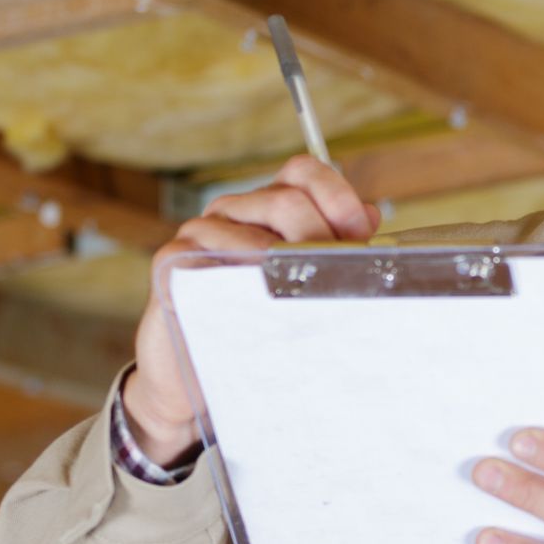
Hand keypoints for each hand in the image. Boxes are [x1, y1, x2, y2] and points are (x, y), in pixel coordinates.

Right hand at [124, 154, 379, 464]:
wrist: (194, 371)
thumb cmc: (256, 323)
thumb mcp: (300, 283)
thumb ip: (333, 246)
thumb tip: (370, 215)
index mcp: (266, 205)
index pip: (303, 172)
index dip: (336, 196)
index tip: (360, 235)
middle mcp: (232, 210)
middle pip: (286, 202)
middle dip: (323, 241)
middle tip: (341, 280)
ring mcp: (199, 232)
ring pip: (255, 237)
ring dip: (290, 271)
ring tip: (311, 301)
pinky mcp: (173, 262)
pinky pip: (215, 263)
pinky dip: (248, 285)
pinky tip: (267, 308)